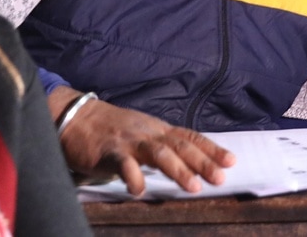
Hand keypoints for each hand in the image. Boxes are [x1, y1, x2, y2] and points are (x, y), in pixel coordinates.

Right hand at [50, 88, 234, 194]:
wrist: (75, 116)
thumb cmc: (110, 129)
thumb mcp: (141, 132)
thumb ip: (160, 145)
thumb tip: (185, 161)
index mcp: (157, 129)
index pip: (189, 137)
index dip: (211, 149)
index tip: (231, 161)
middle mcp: (148, 133)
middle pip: (180, 145)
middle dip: (202, 162)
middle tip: (220, 177)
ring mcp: (129, 141)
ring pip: (158, 153)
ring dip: (177, 170)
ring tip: (193, 187)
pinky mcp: (108, 152)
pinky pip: (123, 164)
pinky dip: (133, 177)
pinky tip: (140, 190)